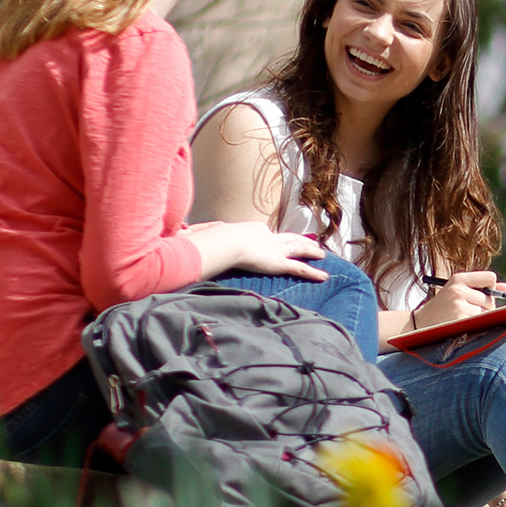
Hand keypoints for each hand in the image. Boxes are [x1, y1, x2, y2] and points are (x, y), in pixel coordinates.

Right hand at [185, 221, 326, 279]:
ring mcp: (275, 249)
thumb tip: (182, 236)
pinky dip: (312, 272)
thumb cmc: (214, 240)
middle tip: (312, 242)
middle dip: (300, 240)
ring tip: (323, 253)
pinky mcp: (279, 262)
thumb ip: (199, 236)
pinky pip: (299, 268)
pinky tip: (324, 275)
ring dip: (311, 251)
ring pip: (298, 249)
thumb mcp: (206, 236)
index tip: (278, 239)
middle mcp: (268, 236)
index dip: (274, 238)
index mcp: (252, 230)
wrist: (225, 242)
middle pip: (288, 238)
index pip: (266, 234)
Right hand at [410, 269, 500, 329]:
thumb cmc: (443, 308)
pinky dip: (474, 326)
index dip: (491, 288)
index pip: (490, 277)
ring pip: (486, 313)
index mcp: (459, 279)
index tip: (484, 296)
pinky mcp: (459, 319)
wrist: (419, 324)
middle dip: (485, 308)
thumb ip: (482, 288)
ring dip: (479, 319)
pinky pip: (479, 323)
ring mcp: (458, 304)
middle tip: (469, 312)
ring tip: (463, 319)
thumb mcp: (458, 292)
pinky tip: (461, 326)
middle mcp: (459, 289)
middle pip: (490, 299)